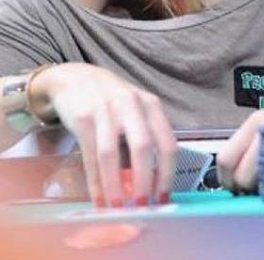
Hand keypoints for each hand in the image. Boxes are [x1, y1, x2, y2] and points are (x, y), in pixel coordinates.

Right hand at [32, 63, 175, 206]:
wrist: (74, 77)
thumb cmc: (111, 99)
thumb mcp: (135, 111)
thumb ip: (145, 139)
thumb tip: (150, 185)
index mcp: (150, 104)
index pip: (167, 142)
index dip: (167, 174)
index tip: (164, 198)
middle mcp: (131, 104)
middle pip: (143, 148)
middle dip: (144, 182)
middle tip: (142, 207)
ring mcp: (105, 109)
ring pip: (112, 155)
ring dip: (116, 186)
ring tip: (118, 207)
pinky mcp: (82, 118)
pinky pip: (91, 156)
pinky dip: (96, 181)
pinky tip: (99, 197)